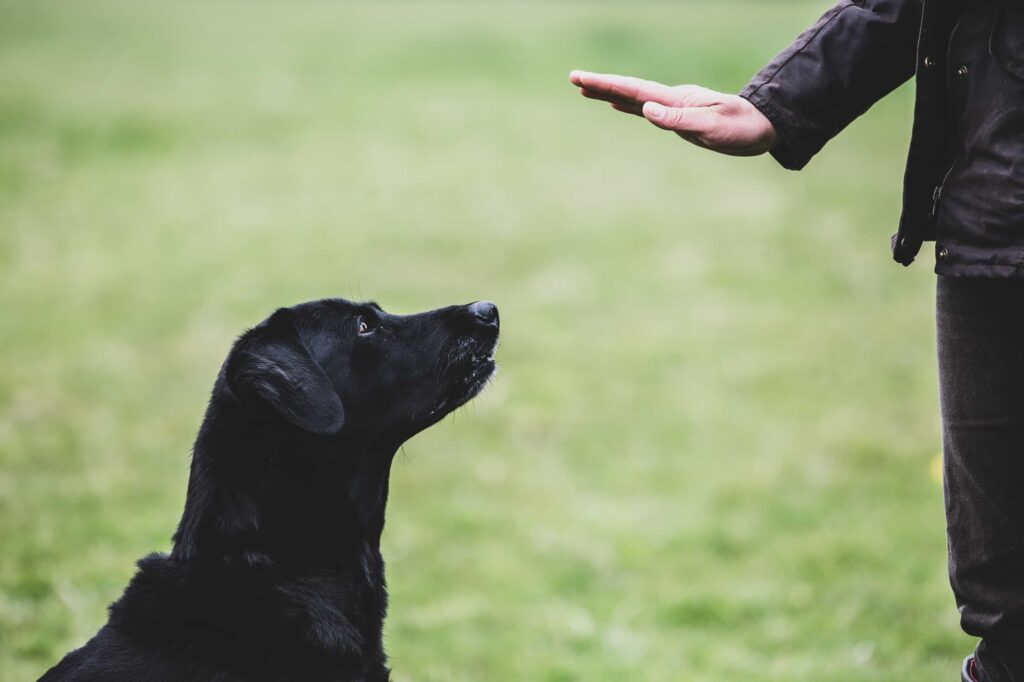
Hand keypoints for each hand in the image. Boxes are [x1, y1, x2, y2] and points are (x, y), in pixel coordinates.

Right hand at [569, 70, 776, 156]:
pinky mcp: (680, 116)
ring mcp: (675, 107)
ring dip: (610, 93)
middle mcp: (672, 100)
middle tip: (574, 78)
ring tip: (586, 89)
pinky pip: (645, 107)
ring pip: (634, 97)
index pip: (633, 91)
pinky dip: (627, 104)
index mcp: (676, 101)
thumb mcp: (711, 128)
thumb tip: (646, 110)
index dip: (606, 84)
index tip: (581, 78)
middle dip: (601, 84)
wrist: (766, 126)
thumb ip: (678, 120)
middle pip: (629, 90)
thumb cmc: (742, 129)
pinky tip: (617, 105)